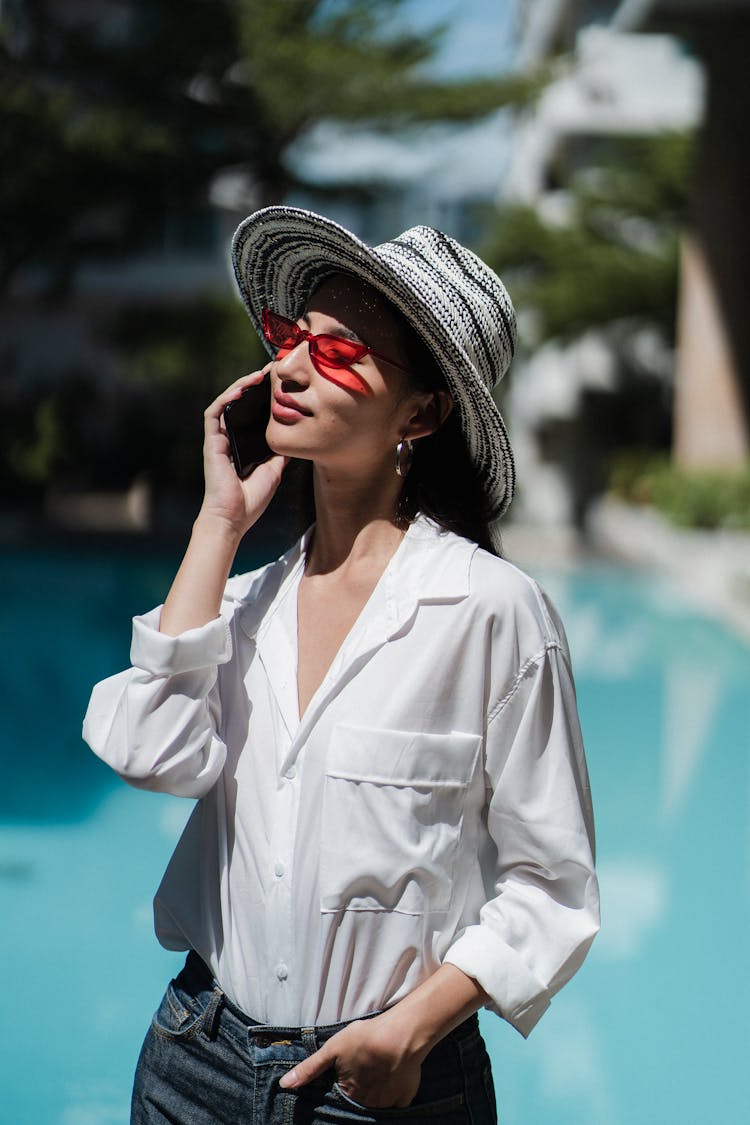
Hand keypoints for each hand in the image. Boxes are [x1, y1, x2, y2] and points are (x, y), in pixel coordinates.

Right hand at [199, 369, 285, 537]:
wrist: (233, 518)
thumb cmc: (251, 500)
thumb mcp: (274, 471)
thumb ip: (281, 453)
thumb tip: (295, 438)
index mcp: (244, 444)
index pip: (253, 414)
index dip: (264, 397)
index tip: (280, 384)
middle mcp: (230, 438)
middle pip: (240, 404)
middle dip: (254, 386)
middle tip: (271, 372)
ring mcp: (220, 439)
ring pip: (227, 403)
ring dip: (240, 387)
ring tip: (258, 376)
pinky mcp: (212, 442)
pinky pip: (215, 414)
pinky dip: (226, 399)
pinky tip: (239, 390)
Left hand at [279, 1010, 423, 1109]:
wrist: (401, 1034)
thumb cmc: (365, 1038)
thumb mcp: (332, 1049)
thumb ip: (309, 1069)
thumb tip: (284, 1085)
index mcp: (348, 1093)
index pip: (341, 1097)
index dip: (343, 1086)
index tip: (346, 1077)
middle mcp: (366, 1104)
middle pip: (359, 1102)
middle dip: (359, 1092)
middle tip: (363, 1074)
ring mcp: (387, 1103)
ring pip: (377, 1104)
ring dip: (375, 1094)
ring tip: (377, 1074)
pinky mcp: (405, 1099)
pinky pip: (397, 1103)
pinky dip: (394, 1095)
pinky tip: (393, 1079)